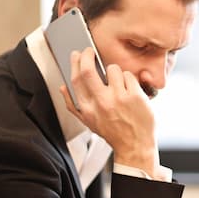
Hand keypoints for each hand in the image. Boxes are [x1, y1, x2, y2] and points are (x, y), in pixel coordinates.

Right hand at [61, 48, 160, 176]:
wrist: (134, 146)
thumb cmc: (113, 133)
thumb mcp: (88, 122)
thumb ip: (73, 105)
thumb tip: (63, 88)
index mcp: (87, 108)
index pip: (76, 79)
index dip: (75, 63)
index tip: (77, 55)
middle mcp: (101, 102)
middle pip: (88, 70)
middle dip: (88, 55)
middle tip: (91, 51)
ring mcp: (118, 98)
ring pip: (113, 69)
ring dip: (115, 71)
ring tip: (118, 83)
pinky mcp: (135, 96)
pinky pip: (129, 76)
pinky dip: (129, 80)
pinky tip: (130, 90)